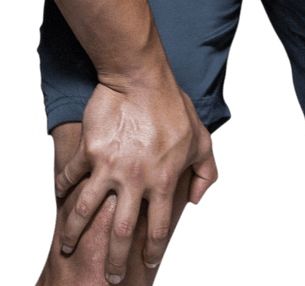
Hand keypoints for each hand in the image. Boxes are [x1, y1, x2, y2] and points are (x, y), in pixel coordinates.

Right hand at [54, 77, 217, 282]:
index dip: (154, 252)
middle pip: (122, 234)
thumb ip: (205, 171)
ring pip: (86, 212)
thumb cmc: (173, 106)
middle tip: (111, 278)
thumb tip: (196, 200)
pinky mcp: (88, 152)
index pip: (159, 229)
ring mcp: (108, 168)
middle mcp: (134, 181)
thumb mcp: (201, 139)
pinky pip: (69, 177)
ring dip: (75, 234)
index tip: (149, 264)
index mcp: (162, 181)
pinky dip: (61, 190)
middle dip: (116, 262)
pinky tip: (58, 198)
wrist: (141, 78)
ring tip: (69, 247)